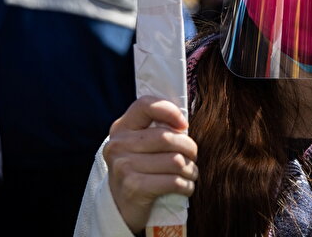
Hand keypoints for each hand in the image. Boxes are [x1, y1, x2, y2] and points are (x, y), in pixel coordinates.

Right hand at [105, 96, 197, 232]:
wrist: (120, 207)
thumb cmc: (139, 170)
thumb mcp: (140, 146)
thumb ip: (156, 129)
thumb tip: (184, 124)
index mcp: (121, 128)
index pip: (145, 105)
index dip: (169, 111)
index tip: (183, 125)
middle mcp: (118, 144)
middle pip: (167, 137)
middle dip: (189, 148)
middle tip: (193, 157)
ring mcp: (123, 166)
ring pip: (175, 161)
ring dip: (191, 169)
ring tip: (191, 173)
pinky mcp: (133, 188)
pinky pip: (173, 182)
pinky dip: (186, 185)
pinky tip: (186, 187)